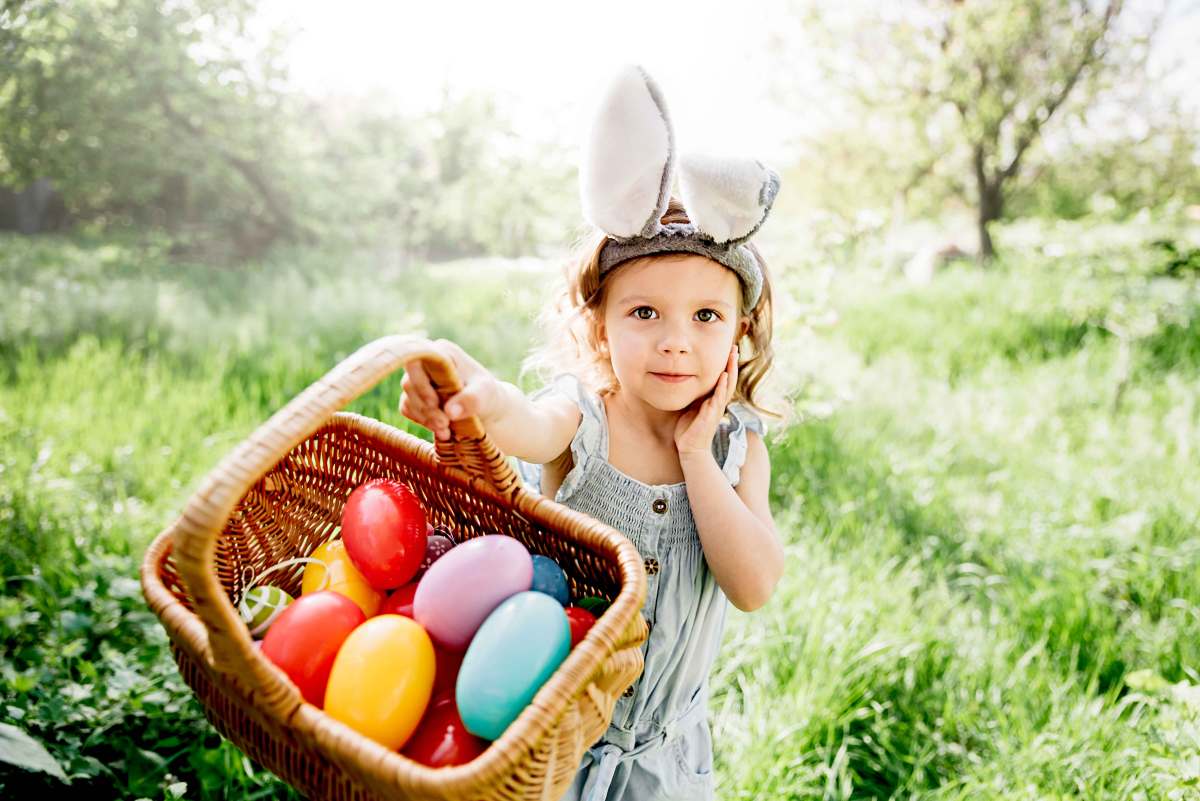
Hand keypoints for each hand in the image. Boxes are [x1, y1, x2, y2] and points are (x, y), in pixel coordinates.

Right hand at [398, 339, 499, 440]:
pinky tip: (440, 429)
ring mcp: (418, 379)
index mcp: (442, 352)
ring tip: (446, 431)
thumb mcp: (485, 394)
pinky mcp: (415, 396)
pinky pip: (407, 409)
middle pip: (410, 383)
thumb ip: (470, 400)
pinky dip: (422, 421)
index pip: (417, 360)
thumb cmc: (487, 393)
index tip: (435, 403)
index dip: (420, 383)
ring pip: (408, 398)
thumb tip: (449, 412)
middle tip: (444, 424)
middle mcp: (426, 363)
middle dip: (426, 408)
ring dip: (425, 417)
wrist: (485, 407)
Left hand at [674, 345, 737, 459]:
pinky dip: (721, 388)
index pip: (724, 379)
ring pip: (727, 388)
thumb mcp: (691, 406)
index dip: (727, 365)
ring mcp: (716, 410)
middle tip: (735, 348)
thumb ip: (694, 395)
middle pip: (729, 380)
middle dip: (732, 364)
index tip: (729, 350)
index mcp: (714, 400)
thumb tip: (686, 379)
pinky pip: (717, 400)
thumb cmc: (689, 428)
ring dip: (730, 372)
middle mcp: (718, 404)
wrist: (689, 449)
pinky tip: (723, 378)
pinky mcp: (711, 417)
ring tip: (732, 358)